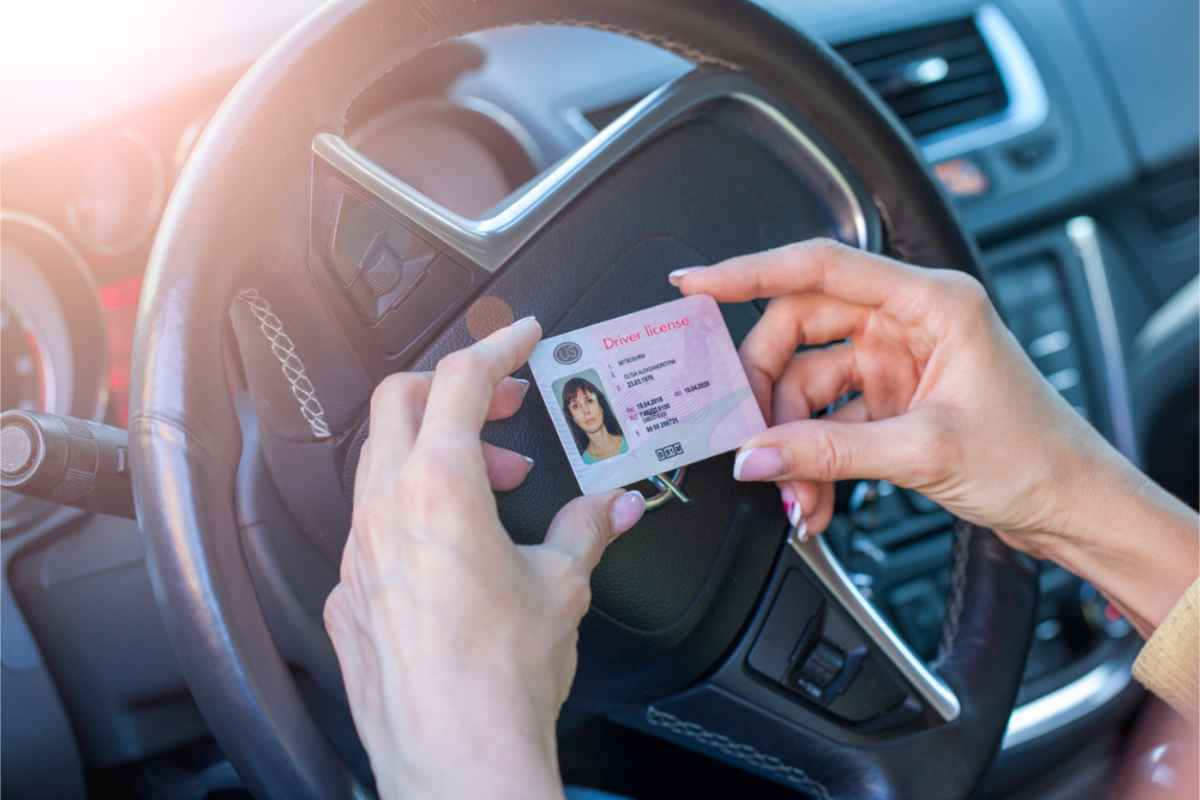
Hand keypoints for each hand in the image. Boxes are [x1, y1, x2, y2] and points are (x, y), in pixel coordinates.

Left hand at [324, 317, 645, 799]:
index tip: (523, 338)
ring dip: (437, 453)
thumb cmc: (501, 677)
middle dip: (456, 388)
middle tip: (507, 408)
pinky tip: (452, 549)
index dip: (497, 348)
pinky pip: (372, 525)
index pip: (460, 382)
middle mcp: (385, 510)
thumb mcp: (562, 586)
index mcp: (439, 488)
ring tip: (495, 486)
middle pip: (400, 402)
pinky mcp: (347, 596)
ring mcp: (357, 553)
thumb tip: (615, 506)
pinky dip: (412, 509)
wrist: (455, 760)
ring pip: (381, 462)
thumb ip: (586, 529)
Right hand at [671, 239, 1196, 632]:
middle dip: (769, 390)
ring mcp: (897, 361)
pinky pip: (828, 420)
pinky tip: (813, 496)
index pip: (822, 267)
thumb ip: (828, 452)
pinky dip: (813, 458)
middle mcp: (909, 322)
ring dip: (792, 441)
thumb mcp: (924, 451)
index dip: (749, 271)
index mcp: (931, 302)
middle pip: (801, 331)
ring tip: (796, 492)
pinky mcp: (892, 400)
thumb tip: (755, 453)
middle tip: (748, 434)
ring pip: (809, 383)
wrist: (1075, 506)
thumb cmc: (1037, 456)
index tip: (696, 283)